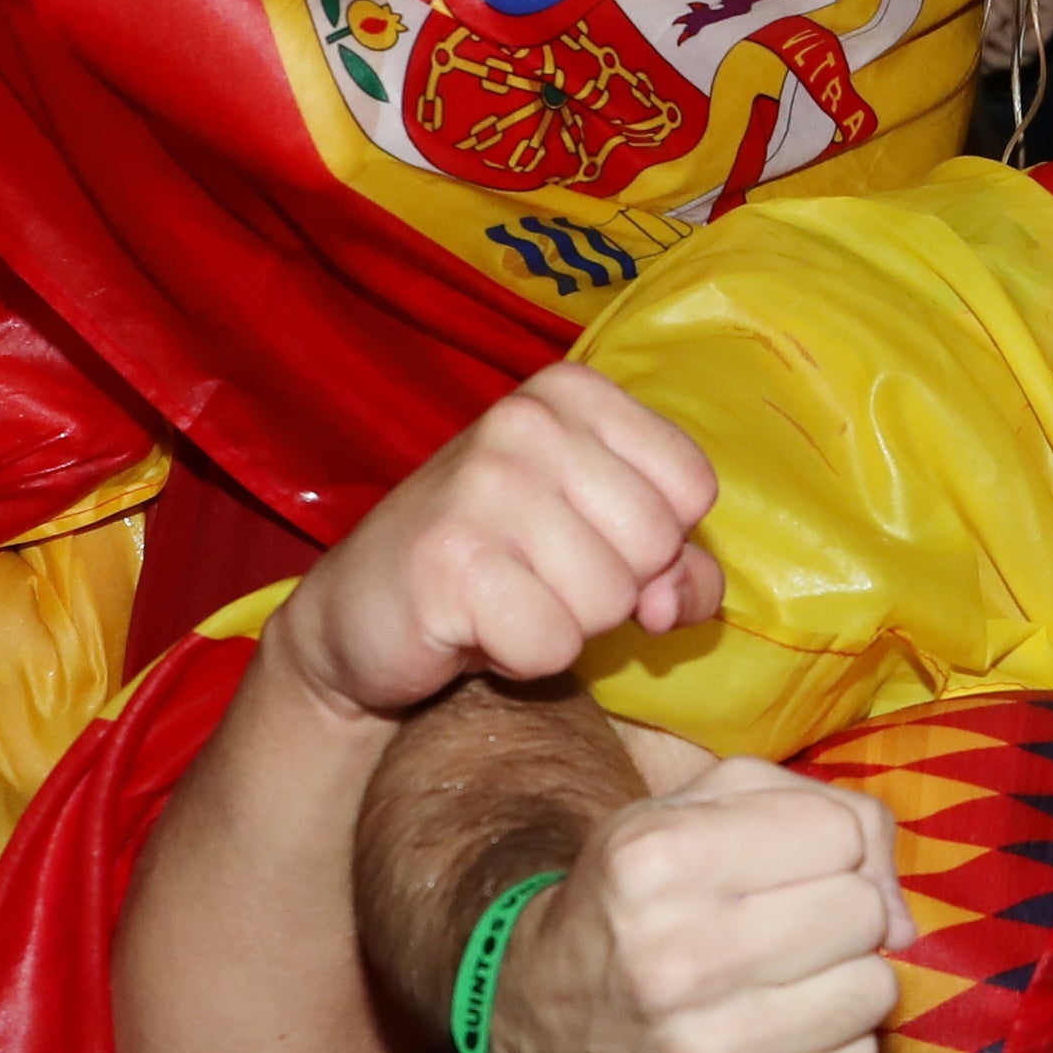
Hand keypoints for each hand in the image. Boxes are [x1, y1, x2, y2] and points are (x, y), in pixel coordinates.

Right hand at [263, 366, 727, 726]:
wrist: (359, 615)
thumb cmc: (497, 569)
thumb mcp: (600, 544)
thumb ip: (675, 567)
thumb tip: (674, 602)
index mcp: (574, 394)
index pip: (692, 486)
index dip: (657, 544)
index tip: (586, 542)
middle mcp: (528, 420)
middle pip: (655, 544)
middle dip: (610, 590)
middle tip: (538, 579)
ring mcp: (484, 484)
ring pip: (609, 599)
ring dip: (565, 626)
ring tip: (507, 600)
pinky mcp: (450, 559)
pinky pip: (553, 644)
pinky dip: (523, 658)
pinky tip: (477, 628)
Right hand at [473, 754, 912, 1052]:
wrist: (536, 1028)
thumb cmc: (637, 901)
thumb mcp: (694, 812)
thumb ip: (818, 809)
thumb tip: (902, 913)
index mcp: (656, 862)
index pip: (840, 834)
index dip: (826, 845)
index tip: (782, 868)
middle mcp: (674, 961)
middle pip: (863, 913)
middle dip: (839, 913)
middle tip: (785, 929)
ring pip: (873, 993)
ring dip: (841, 984)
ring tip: (780, 986)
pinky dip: (828, 1049)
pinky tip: (771, 1040)